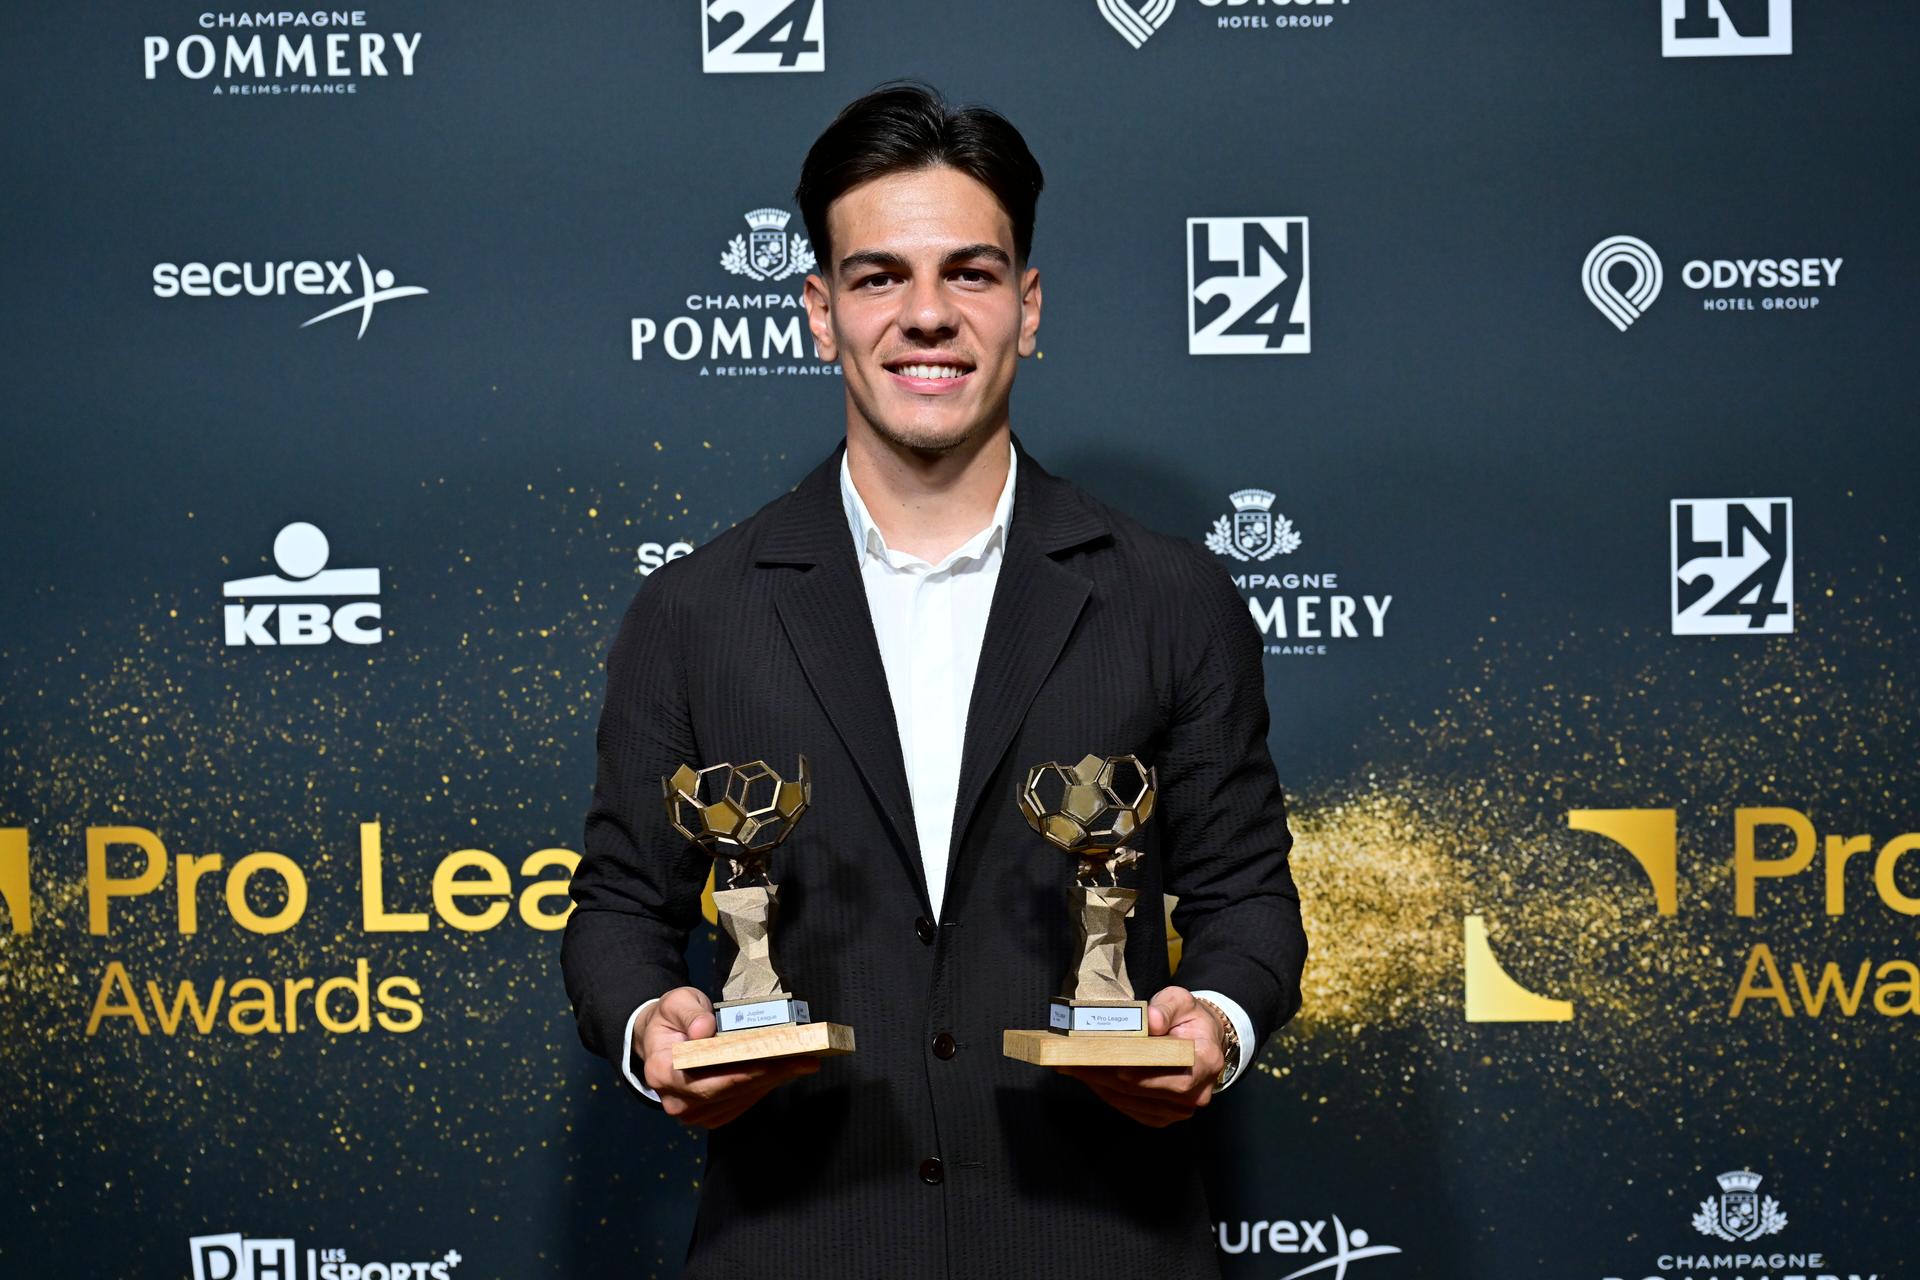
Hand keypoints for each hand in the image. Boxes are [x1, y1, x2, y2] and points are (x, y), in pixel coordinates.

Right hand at [634, 986, 820, 1127]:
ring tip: (802, 1062)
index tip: (774, 1060)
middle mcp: (675, 1100)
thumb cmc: (671, 1019)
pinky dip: (764, 1087)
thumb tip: (705, 1029)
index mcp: (661, 1073)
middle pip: (729, 1092)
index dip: (742, 1072)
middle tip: (805, 1060)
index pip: (706, 1080)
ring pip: (739, 1099)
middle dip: (769, 1075)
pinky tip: (784, 1071)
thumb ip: (689, 1013)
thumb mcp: (676, 1002)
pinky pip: (741, 1103)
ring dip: (772, 1082)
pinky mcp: (709, 1114)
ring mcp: (693, 1112)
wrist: (662, 1039)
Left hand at [1055, 986, 1224, 1127]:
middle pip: (1147, 1091)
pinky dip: (1109, 1093)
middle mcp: (1198, 1091)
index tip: (1112, 1065)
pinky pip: (1132, 1108)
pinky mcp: (1165, 1114)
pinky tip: (1089, 1078)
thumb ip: (1166, 1007)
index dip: (1142, 1074)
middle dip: (1108, 1076)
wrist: (1201, 1038)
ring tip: (1074, 1068)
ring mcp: (1181, 1108)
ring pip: (1135, 1102)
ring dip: (1102, 1086)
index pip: (1174, 1077)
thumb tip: (1151, 1020)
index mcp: (1207, 1061)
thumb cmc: (1188, 1018)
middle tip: (1075, 1062)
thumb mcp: (1181, 1000)